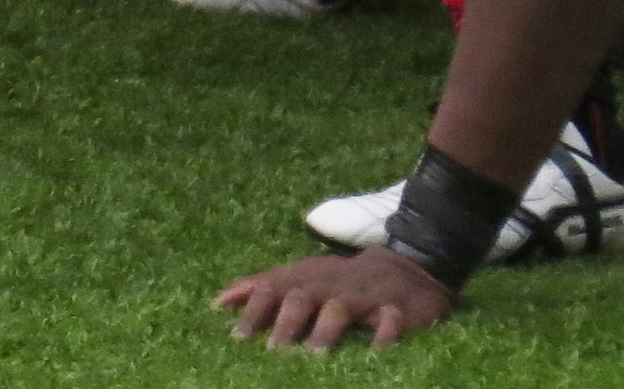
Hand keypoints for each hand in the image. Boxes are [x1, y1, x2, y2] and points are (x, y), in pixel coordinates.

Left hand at [217, 248, 455, 350]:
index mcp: (305, 277)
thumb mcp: (302, 277)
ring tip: (314, 355)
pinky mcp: (397, 309)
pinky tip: (378, 353)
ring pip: (339, 308)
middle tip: (271, 352)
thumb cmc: (339, 280)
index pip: (272, 288)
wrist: (404, 267)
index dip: (253, 310)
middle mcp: (329, 283)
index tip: (236, 337)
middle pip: (301, 297)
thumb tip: (219, 301)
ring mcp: (363, 295)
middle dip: (284, 324)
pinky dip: (384, 336)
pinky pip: (390, 321)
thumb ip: (264, 288)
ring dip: (325, 330)